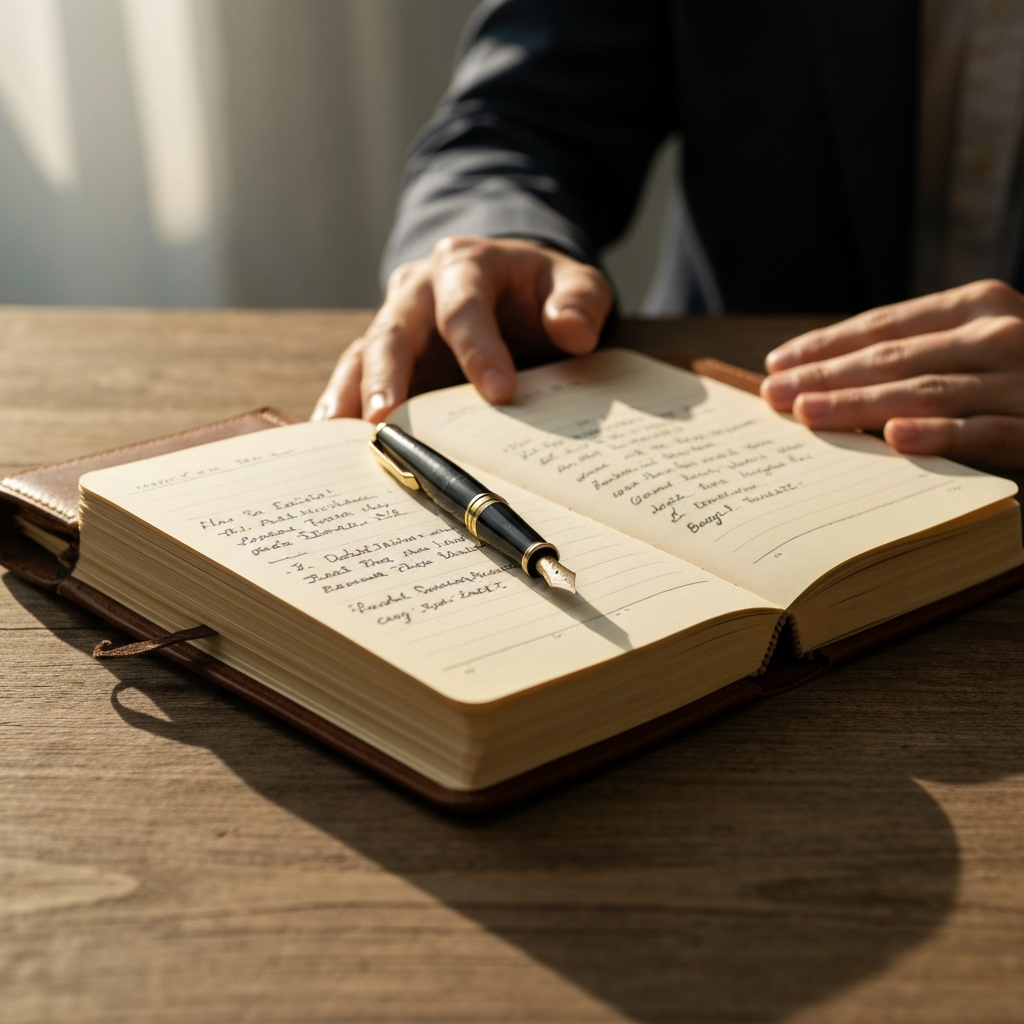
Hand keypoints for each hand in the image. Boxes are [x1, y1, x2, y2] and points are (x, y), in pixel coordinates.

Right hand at [311, 236, 612, 422]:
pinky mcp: (384, 362)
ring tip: (342, 442)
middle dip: (387, 376)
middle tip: (384, 421)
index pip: (463, 305)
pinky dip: (343, 411)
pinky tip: (335, 448)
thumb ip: (579, 301)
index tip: (499, 392)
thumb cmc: (543, 290)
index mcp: (464, 265)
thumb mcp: (575, 283)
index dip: (478, 348)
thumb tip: (572, 331)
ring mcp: (394, 327)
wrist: (513, 288)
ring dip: (351, 399)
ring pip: (362, 358)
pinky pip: (355, 383)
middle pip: (393, 331)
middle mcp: (416, 293)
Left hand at [760, 279, 1023, 467]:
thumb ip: (922, 353)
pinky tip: (895, 439)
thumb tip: (830, 378)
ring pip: (927, 391)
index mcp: (977, 305)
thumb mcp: (979, 346)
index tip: (777, 366)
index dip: (825, 346)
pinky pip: (987, 431)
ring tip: (807, 415)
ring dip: (860, 405)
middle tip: (772, 397)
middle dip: (826, 377)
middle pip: (893, 357)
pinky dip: (941, 434)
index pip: (884, 326)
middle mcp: (1001, 331)